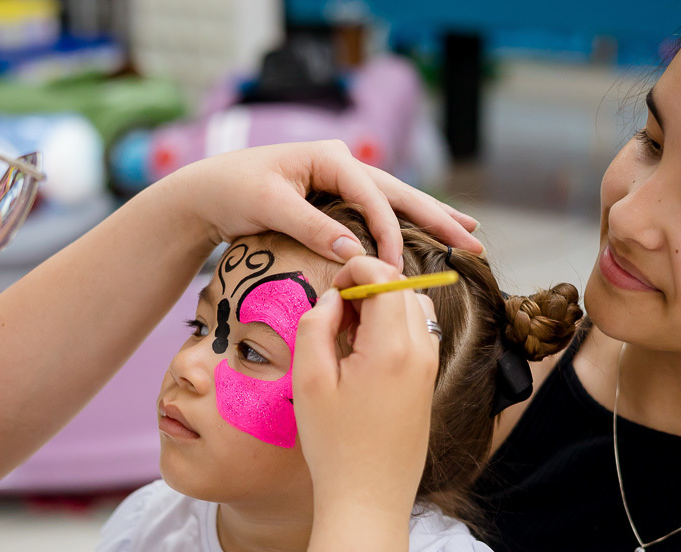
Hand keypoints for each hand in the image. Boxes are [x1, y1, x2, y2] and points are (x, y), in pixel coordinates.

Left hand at [174, 140, 482, 267]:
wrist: (206, 192)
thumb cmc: (232, 192)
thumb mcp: (270, 207)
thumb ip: (312, 228)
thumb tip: (355, 252)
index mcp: (328, 158)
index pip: (372, 194)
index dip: (388, 230)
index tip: (394, 265)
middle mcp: (341, 164)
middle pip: (398, 192)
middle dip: (438, 217)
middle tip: (475, 238)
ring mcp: (340, 181)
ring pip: (394, 201)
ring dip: (430, 218)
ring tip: (469, 231)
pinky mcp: (334, 200)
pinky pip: (377, 213)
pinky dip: (404, 225)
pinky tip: (429, 233)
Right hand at [292, 257, 439, 512]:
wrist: (368, 500)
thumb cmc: (334, 445)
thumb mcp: (310, 380)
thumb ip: (317, 325)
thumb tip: (334, 297)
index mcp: (393, 346)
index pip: (385, 275)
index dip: (355, 269)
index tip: (331, 290)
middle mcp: (421, 352)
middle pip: (402, 287)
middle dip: (368, 286)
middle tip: (335, 316)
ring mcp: (430, 368)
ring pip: (413, 309)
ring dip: (382, 307)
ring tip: (347, 338)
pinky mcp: (428, 384)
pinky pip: (417, 336)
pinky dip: (392, 330)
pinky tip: (362, 359)